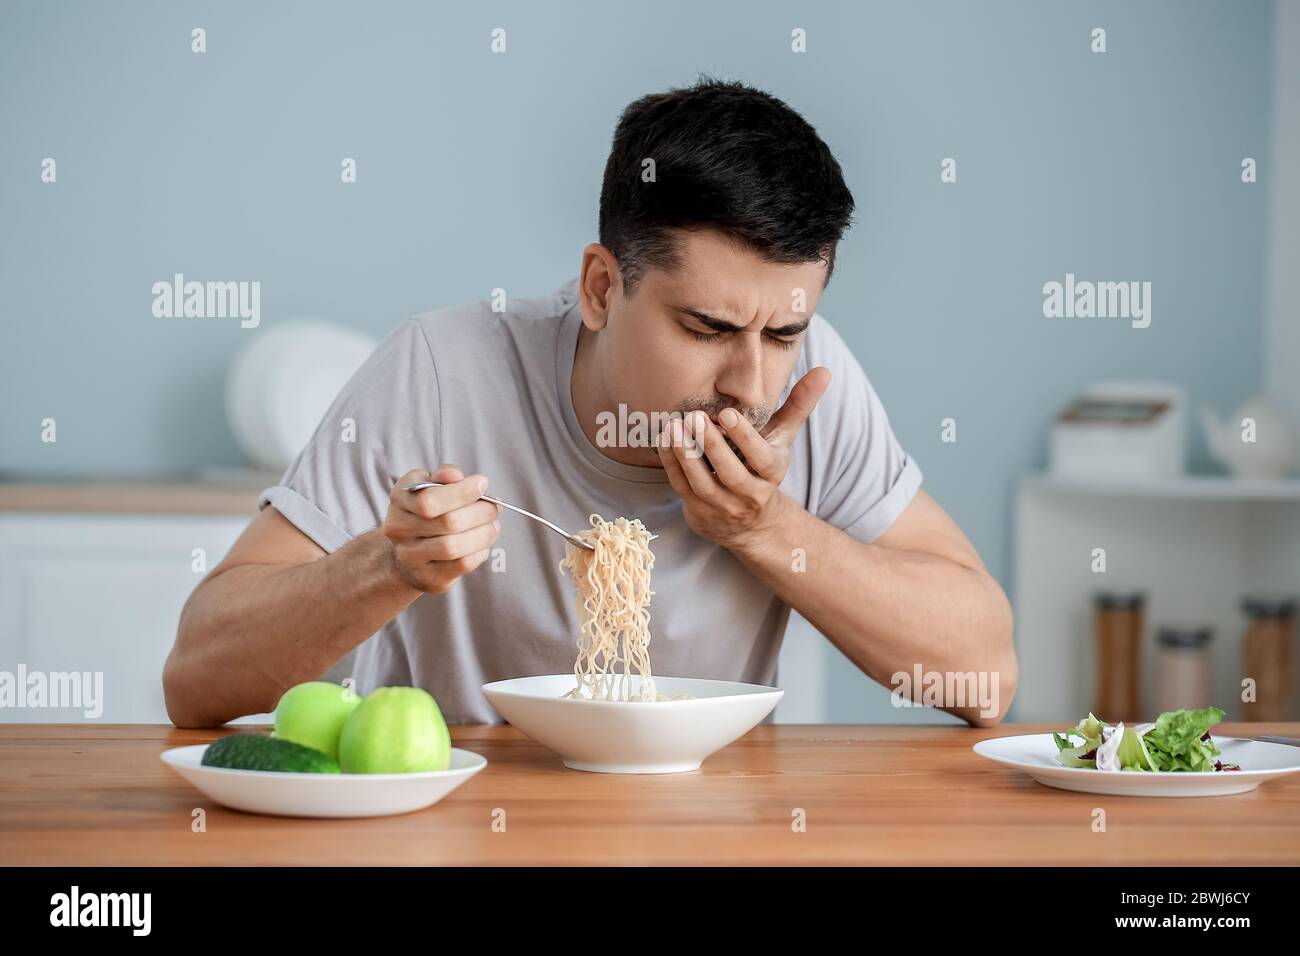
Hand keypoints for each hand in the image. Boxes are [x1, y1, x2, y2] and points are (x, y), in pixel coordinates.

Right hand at [384, 465, 500, 593]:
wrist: (408, 554)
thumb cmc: (426, 512)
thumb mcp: (430, 485)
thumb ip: (443, 476)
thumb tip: (455, 475)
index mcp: (399, 500)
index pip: (430, 500)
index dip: (462, 492)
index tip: (483, 483)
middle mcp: (399, 530)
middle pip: (448, 523)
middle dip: (481, 512)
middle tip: (494, 508)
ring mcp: (411, 558)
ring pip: (455, 547)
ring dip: (484, 533)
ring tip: (493, 525)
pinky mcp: (429, 579)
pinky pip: (462, 564)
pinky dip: (480, 551)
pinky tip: (483, 543)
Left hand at [656, 367, 829, 549]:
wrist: (751, 522)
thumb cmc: (764, 465)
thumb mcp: (783, 436)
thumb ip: (800, 403)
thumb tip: (824, 371)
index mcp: (772, 472)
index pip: (761, 458)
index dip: (745, 438)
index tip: (727, 414)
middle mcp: (750, 493)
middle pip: (730, 473)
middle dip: (712, 445)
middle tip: (694, 417)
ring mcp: (722, 505)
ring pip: (702, 484)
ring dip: (686, 455)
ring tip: (675, 427)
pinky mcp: (699, 510)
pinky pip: (682, 487)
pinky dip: (672, 464)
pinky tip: (666, 439)